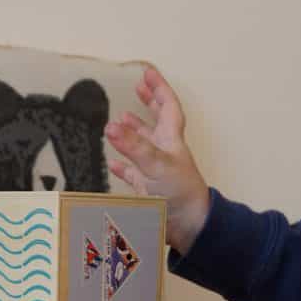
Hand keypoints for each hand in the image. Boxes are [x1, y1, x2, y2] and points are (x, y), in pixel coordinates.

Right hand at [106, 66, 210, 254]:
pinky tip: (113, 163)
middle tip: (138, 88)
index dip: (158, 88)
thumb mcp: (156, 165)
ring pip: (143, 146)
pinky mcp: (148, 190)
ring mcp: (156, 171)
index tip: (148, 72)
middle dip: (148, 103)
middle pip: (158, 122)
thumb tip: (111, 126)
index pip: (167, 107)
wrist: (189, 228)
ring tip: (119, 120)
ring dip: (133, 132)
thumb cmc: (180, 194)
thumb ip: (133, 146)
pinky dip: (123, 166)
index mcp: (171, 141)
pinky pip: (133, 173)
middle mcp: (165, 152)